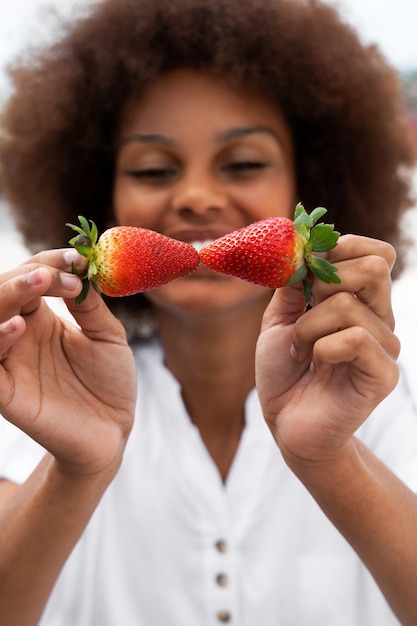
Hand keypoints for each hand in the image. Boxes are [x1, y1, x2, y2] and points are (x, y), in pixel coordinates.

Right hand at [0, 249, 136, 476]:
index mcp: (41, 318)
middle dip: (26, 275)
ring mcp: (11, 362)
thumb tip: (79, 268)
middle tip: (54, 271)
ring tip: (39, 282)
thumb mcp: (107, 336)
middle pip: (2, 293)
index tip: (79, 258)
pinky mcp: (6, 392)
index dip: (50, 262)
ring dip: (7, 295)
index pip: (31, 278)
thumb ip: (90, 306)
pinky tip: (19, 325)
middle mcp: (20, 335)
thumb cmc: (109, 382)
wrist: (113, 430)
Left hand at [256, 235, 399, 465]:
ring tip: (300, 351)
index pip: (377, 253)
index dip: (343, 247)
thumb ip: (292, 285)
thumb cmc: (285, 372)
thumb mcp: (279, 319)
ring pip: (346, 305)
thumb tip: (300, 250)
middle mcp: (379, 318)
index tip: (308, 266)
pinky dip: (321, 349)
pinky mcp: (383, 373)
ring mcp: (385, 346)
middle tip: (304, 312)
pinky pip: (353, 338)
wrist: (287, 423)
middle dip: (324, 283)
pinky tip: (316, 366)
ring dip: (306, 327)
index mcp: (361, 300)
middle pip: (374, 266)